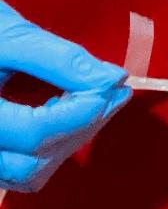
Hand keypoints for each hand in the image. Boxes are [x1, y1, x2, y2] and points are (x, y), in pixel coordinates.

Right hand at [0, 0, 130, 193]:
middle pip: (35, 159)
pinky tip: (59, 114)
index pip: (36, 132)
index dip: (82, 112)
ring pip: (28, 173)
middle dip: (83, 125)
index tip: (115, 85)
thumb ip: (60, 59)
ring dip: (66, 142)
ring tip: (86, 102)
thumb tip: (109, 78)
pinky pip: (17, 170)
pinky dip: (46, 149)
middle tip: (113, 91)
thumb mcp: (11, 35)